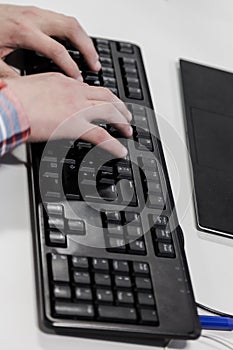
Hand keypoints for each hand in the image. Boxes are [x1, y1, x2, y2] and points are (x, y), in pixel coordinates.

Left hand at [0, 4, 99, 78]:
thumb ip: (13, 77)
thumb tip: (31, 91)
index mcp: (23, 31)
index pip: (56, 50)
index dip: (70, 67)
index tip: (77, 81)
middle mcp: (33, 18)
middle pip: (71, 29)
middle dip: (87, 48)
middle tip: (95, 66)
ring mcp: (36, 13)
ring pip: (71, 22)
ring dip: (85, 39)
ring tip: (92, 57)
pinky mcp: (36, 13)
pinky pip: (64, 21)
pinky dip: (75, 34)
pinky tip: (78, 45)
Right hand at [5, 73, 131, 156]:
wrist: (9, 106)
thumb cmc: (13, 99)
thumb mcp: (31, 89)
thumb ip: (44, 95)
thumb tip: (44, 104)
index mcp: (62, 81)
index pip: (89, 88)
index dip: (102, 96)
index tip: (106, 102)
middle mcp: (74, 91)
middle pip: (106, 96)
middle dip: (119, 106)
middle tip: (126, 115)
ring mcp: (77, 107)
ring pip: (109, 111)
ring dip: (122, 121)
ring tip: (128, 130)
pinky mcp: (76, 125)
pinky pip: (102, 135)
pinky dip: (114, 144)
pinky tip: (120, 150)